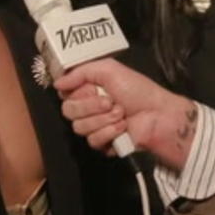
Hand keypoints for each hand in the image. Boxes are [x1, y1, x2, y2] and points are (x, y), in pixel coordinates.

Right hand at [56, 58, 198, 170]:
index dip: (76, 92)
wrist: (158, 115)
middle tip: (110, 101)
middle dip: (91, 106)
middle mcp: (90, 108)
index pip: (65, 94)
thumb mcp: (109, 69)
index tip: (92, 88)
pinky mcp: (104, 144)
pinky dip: (109, 132)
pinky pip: (93, 141)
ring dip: (103, 119)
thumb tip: (57, 83)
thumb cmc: (138, 90)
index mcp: (89, 90)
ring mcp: (96, 127)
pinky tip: (123, 127)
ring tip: (121, 113)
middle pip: (68, 111)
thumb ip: (81, 72)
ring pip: (79, 127)